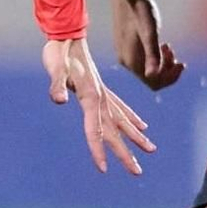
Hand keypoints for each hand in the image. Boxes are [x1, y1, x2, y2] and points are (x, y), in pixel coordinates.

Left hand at [42, 37, 154, 174]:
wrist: (67, 35)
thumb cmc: (58, 53)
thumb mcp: (54, 67)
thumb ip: (57, 85)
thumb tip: (59, 100)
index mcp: (91, 96)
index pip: (95, 130)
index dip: (98, 150)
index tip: (104, 169)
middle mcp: (101, 97)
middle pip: (114, 131)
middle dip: (125, 153)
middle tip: (137, 172)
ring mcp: (104, 93)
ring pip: (123, 121)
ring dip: (136, 137)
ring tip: (151, 149)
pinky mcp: (102, 89)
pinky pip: (121, 108)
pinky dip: (132, 118)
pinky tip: (142, 126)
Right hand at [111, 0, 185, 89]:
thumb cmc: (140, 11)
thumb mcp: (150, 33)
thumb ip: (152, 55)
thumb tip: (153, 76)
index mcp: (131, 61)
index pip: (153, 83)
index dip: (170, 78)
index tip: (182, 63)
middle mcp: (126, 61)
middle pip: (151, 78)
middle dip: (167, 69)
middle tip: (176, 54)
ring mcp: (125, 53)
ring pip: (147, 68)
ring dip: (162, 62)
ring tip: (168, 46)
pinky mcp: (126, 45)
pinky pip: (143, 59)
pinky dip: (155, 55)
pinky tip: (161, 43)